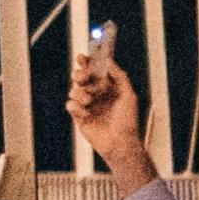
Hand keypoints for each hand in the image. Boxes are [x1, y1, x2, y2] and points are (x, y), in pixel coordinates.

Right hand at [65, 45, 153, 184]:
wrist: (119, 142)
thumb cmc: (127, 121)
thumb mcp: (128, 95)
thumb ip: (119, 76)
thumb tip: (108, 61)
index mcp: (107, 87)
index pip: (95, 71)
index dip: (87, 63)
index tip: (82, 57)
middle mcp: (96, 94)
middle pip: (80, 78)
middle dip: (79, 74)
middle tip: (82, 77)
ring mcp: (87, 104)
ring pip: (74, 90)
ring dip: (80, 93)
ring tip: (89, 101)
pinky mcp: (79, 115)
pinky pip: (70, 105)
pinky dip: (76, 107)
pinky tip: (86, 113)